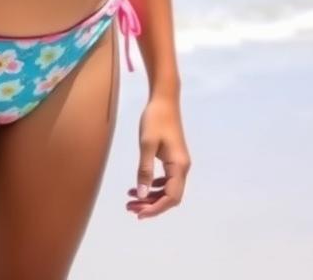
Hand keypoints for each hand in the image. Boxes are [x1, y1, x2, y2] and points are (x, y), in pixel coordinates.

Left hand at [126, 95, 191, 218]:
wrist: (164, 99)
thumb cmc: (155, 119)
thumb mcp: (147, 144)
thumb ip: (144, 170)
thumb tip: (141, 195)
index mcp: (179, 166)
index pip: (171, 197)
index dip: (155, 209)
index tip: (138, 213)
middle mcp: (182, 167)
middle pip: (170, 196)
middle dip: (151, 205)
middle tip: (129, 207)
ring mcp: (179, 163)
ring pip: (167, 189)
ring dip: (150, 197)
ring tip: (130, 199)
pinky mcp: (174, 158)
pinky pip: (166, 180)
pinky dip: (153, 186)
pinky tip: (139, 186)